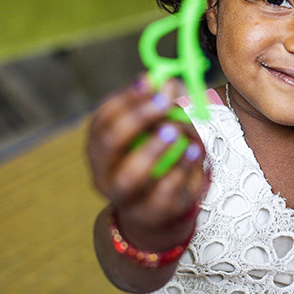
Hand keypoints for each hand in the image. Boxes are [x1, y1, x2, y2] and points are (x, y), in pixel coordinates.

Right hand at [88, 76, 208, 249]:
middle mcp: (103, 171)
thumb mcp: (156, 129)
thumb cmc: (155, 158)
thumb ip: (160, 104)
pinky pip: (162, 193)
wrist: (157, 209)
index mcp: (99, 145)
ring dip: (153, 149)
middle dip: (136, 119)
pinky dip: (179, 170)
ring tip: (176, 130)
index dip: (125, 98)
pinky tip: (194, 151)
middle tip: (164, 103)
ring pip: (129, 176)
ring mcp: (124, 196)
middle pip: (109, 143)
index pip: (102, 118)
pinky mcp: (150, 213)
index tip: (150, 81)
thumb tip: (167, 80)